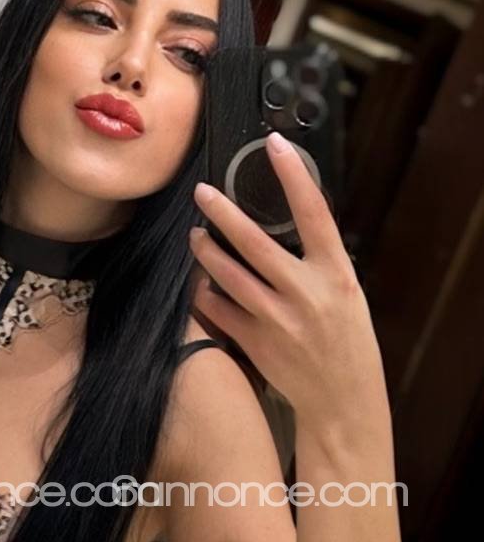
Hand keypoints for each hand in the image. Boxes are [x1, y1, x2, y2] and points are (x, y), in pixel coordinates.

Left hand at [188, 132, 386, 429]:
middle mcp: (305, 292)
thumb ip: (317, 263)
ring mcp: (277, 319)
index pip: (313, 212)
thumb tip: (286, 228)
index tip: (274, 144)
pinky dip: (205, 294)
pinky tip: (201, 284)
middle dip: (222, 212)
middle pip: (254, 242)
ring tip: (195, 236)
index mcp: (335, 273)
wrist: (342, 398)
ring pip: (227, 275)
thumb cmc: (347, 341)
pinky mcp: (255, 342)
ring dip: (205, 252)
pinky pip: (217, 310)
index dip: (293, 175)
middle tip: (202, 192)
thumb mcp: (346, 293)